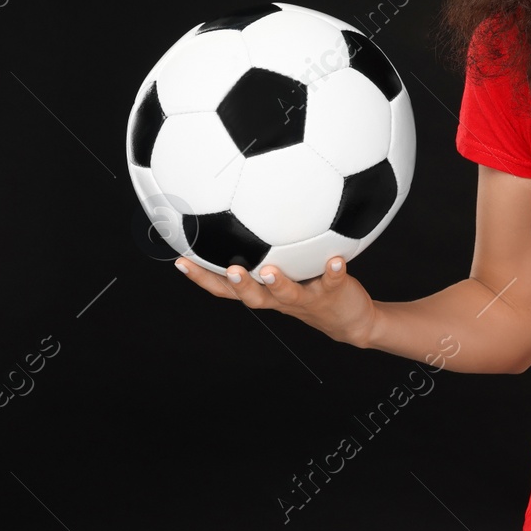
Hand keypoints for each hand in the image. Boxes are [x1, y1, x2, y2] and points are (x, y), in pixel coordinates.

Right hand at [175, 255, 378, 348]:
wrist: (350, 319)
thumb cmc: (310, 289)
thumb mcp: (284, 272)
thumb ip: (266, 251)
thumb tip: (246, 212)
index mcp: (264, 292)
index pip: (227, 288)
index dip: (202, 278)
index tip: (180, 261)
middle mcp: (280, 298)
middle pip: (252, 297)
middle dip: (237, 284)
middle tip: (228, 268)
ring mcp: (306, 297)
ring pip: (287, 293)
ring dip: (277, 282)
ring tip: (269, 270)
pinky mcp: (333, 292)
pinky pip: (332, 281)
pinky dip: (333, 270)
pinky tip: (335, 258)